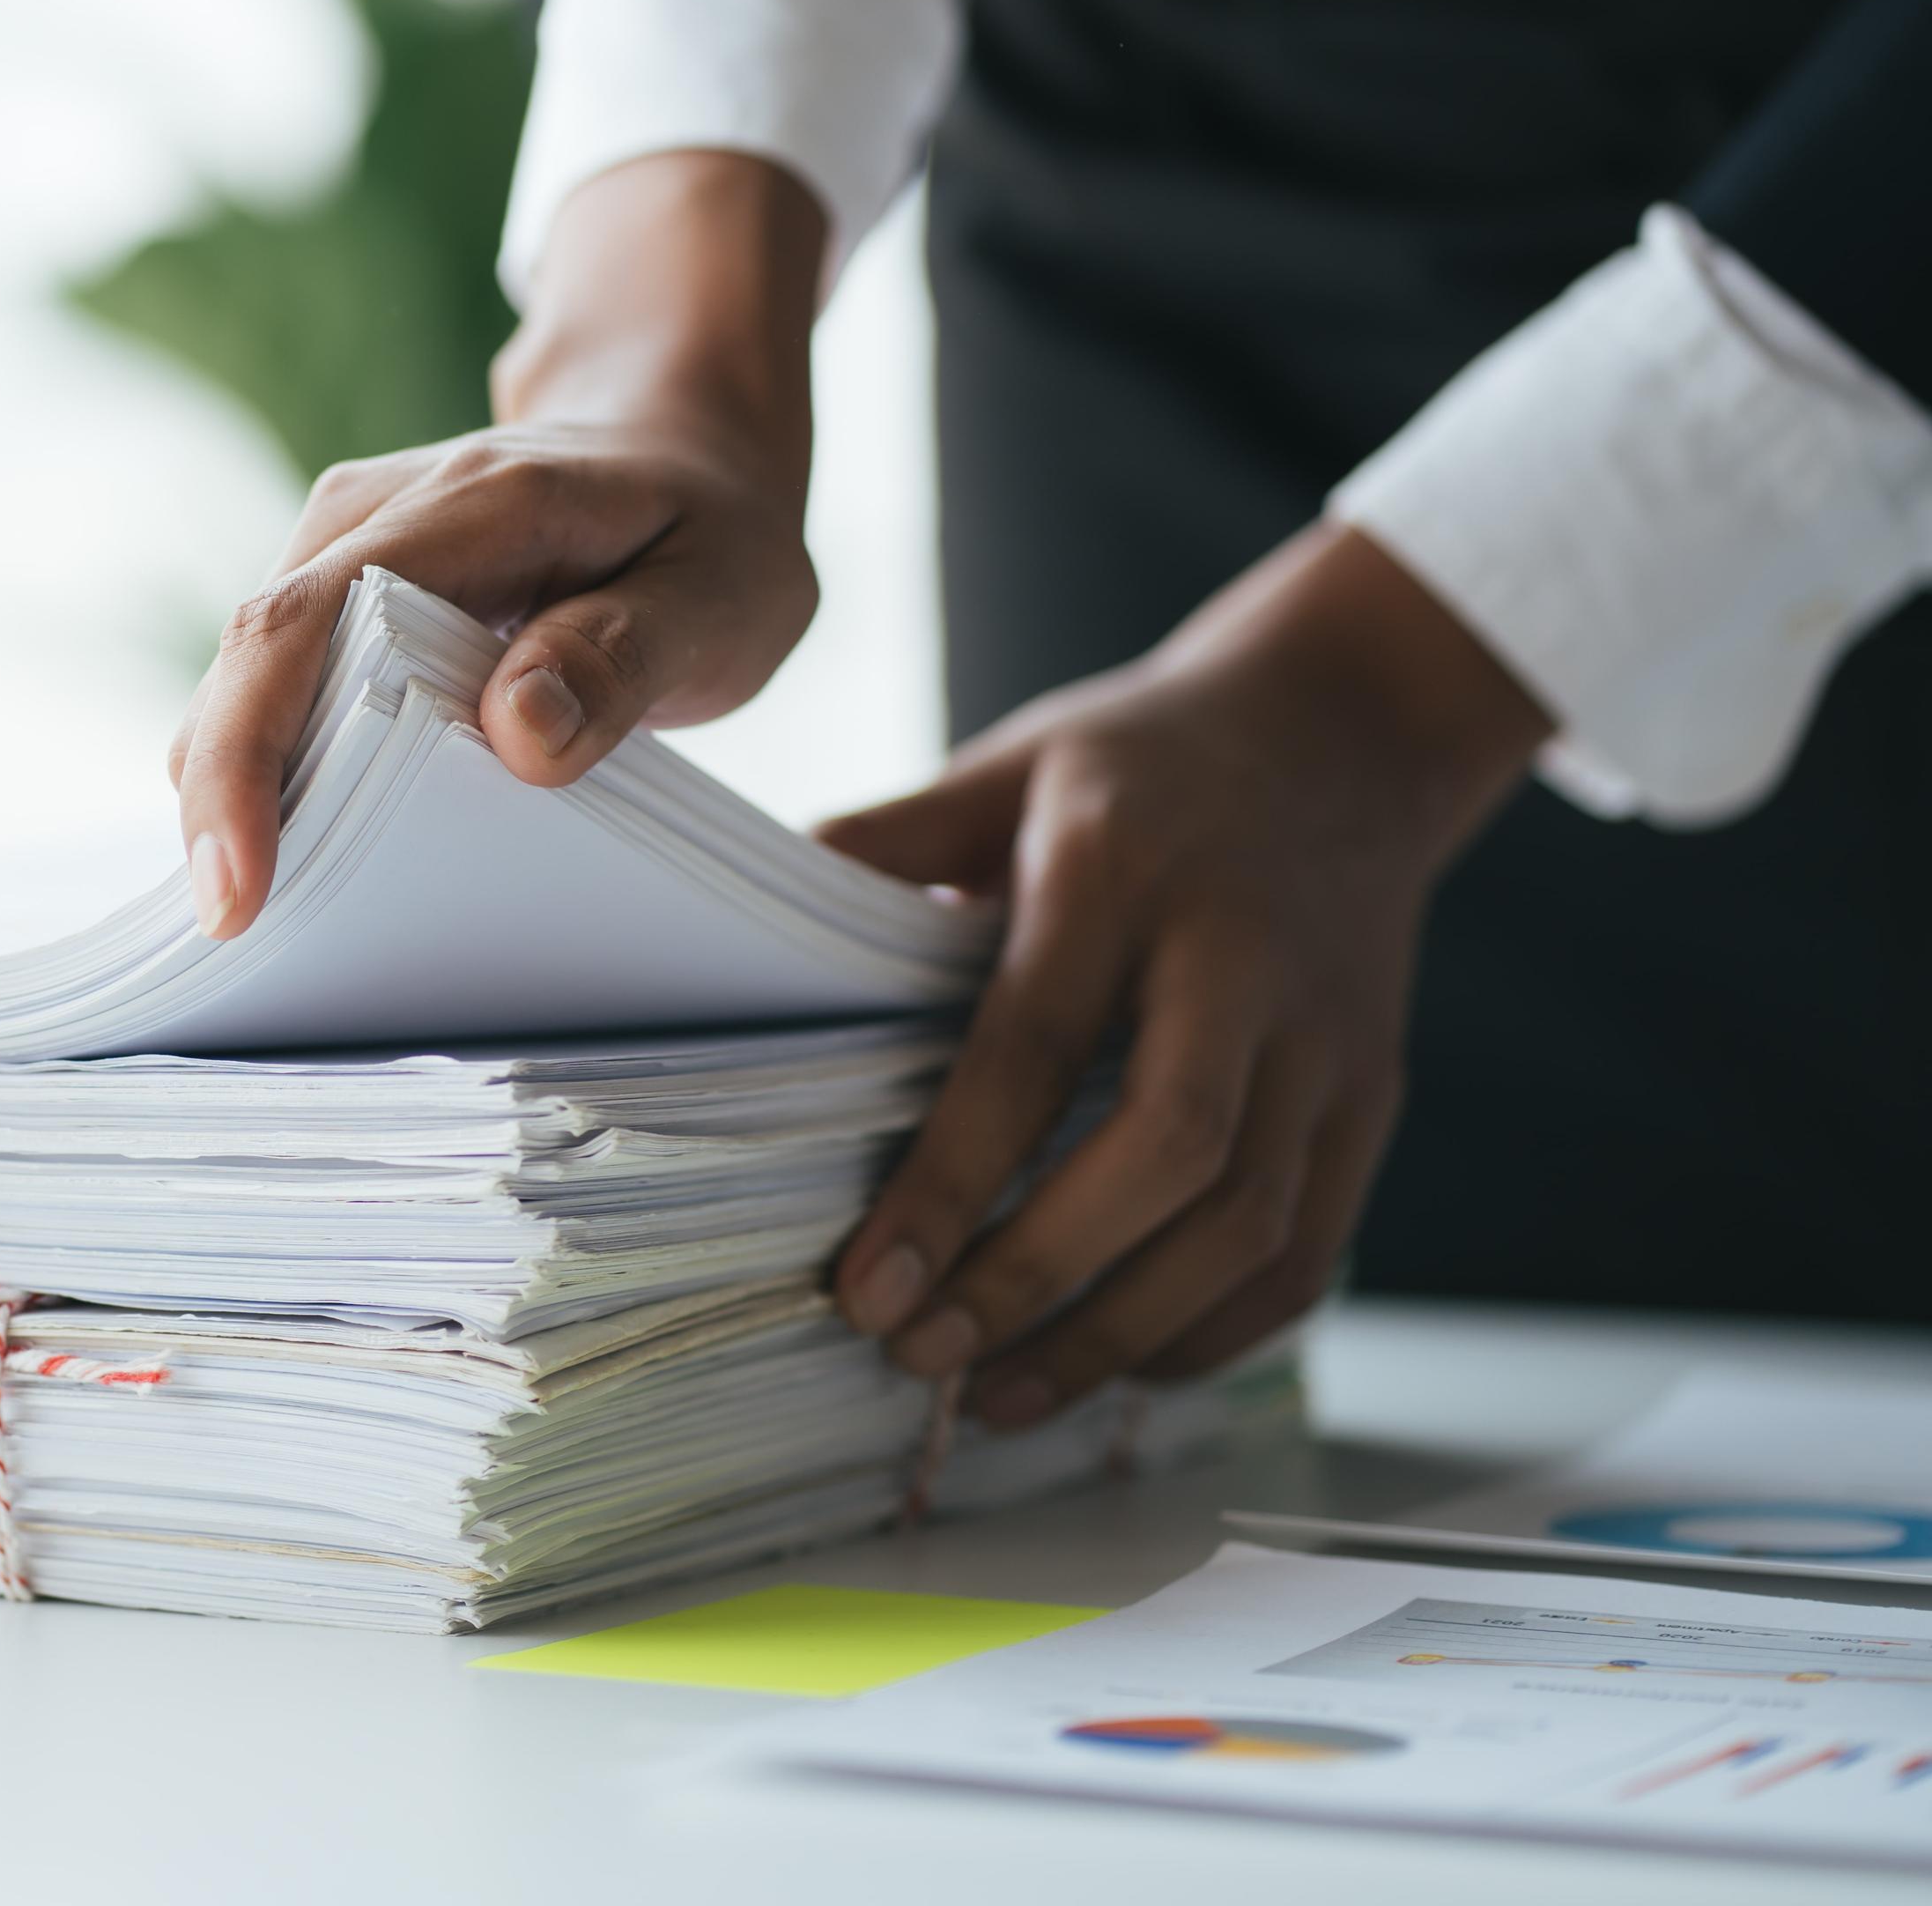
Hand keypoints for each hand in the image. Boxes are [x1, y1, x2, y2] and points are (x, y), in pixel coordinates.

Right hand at [171, 150, 833, 937]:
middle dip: (221, 802)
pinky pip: (282, 689)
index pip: (308, 622)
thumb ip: (622, 655)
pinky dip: (280, 773)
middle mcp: (375, 512)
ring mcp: (344, 547)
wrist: (680, 440)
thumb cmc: (709, 525)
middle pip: (250, 659)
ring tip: (268, 909)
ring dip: (245, 793)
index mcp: (469, 502)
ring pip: (249, 681)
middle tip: (238, 930)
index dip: (248, 755)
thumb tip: (516, 733)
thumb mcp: (723, 594)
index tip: (235, 886)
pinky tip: (307, 853)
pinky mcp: (340, 593)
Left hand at [819, 523, 1552, 1424]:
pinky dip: (1215, 1332)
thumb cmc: (1146, 762)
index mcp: (1125, 869)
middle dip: (1039, 1277)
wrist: (1350, 730)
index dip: (953, 1181)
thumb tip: (753, 936)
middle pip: (1168, 1154)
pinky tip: (1118, 1370)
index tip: (868, 1287)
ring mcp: (1329, 1038)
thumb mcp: (1008, 764)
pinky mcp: (1374, 1097)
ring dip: (1121, 1335)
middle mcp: (1245, 960)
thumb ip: (889, 847)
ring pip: (1252, 1225)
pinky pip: (1309, 1248)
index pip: (1035, 1047)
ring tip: (997, 1397)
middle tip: (921, 1357)